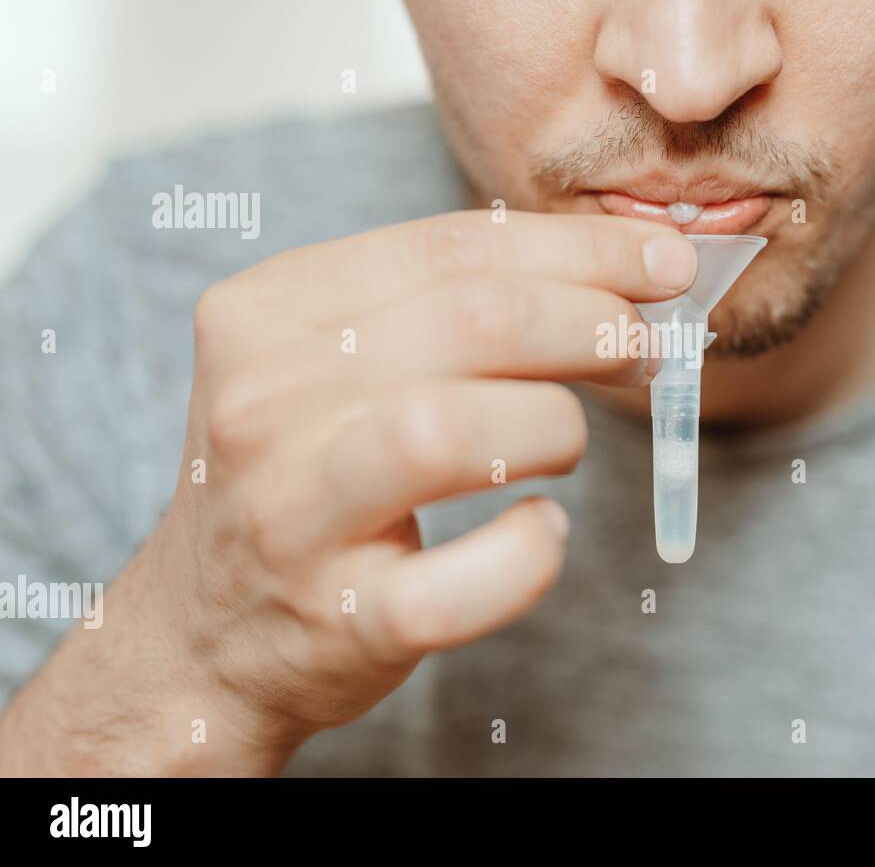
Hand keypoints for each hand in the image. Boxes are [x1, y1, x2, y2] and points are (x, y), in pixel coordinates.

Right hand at [0, 211, 696, 773]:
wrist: (207, 631)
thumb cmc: (307, 472)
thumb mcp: (335, 361)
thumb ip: (447, 307)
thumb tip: (615, 278)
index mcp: (267, 312)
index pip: (452, 245)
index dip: (582, 246)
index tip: (665, 258)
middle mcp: (264, 404)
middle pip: (471, 321)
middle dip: (592, 321)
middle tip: (645, 344)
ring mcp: (292, 515)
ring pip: (455, 431)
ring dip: (554, 426)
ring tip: (566, 441)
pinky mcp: (337, 619)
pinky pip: (462, 584)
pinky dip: (530, 555)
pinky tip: (540, 531)